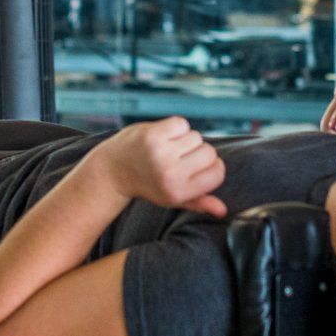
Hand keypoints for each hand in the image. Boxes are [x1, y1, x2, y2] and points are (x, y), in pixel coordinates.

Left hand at [96, 117, 226, 216]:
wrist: (113, 170)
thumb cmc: (149, 184)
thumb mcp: (172, 199)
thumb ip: (199, 203)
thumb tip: (223, 211)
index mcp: (178, 192)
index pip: (217, 173)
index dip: (212, 168)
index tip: (198, 169)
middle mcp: (170, 174)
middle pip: (210, 153)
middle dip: (199, 153)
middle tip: (180, 159)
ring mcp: (161, 153)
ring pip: (197, 137)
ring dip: (186, 140)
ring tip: (169, 149)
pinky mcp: (153, 134)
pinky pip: (182, 124)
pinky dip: (175, 128)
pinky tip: (163, 137)